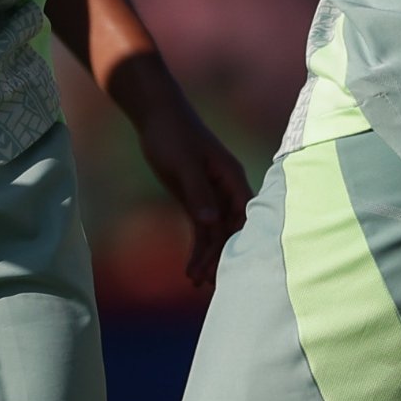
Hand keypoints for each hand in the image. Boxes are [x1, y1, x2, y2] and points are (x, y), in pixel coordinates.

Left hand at [109, 56, 247, 293]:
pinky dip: (197, 247)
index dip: (240, 241)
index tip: (231, 265)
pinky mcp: (196, 199)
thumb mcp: (183, 164)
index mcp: (231, 178)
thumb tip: (211, 222)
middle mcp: (227, 189)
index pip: (244, 216)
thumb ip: (198, 193)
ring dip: (208, 257)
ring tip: (196, 283)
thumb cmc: (172, 134)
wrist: (156, 116)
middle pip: (231, 229)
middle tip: (208, 282)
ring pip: (216, 232)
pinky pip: (201, 228)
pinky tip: (190, 268)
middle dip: (222, 256)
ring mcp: (212, 195)